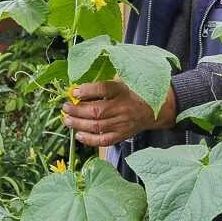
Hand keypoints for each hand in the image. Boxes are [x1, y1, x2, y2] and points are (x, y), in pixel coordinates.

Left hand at [62, 81, 176, 147]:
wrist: (156, 109)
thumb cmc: (134, 92)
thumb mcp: (123, 80)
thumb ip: (104, 83)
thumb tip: (78, 88)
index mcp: (123, 90)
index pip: (103, 90)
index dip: (87, 91)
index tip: (73, 91)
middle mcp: (123, 107)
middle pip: (97, 111)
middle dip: (77, 110)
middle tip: (65, 107)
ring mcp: (123, 123)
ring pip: (97, 126)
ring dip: (79, 124)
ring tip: (67, 120)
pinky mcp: (122, 135)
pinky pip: (104, 140)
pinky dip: (89, 139)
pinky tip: (79, 135)